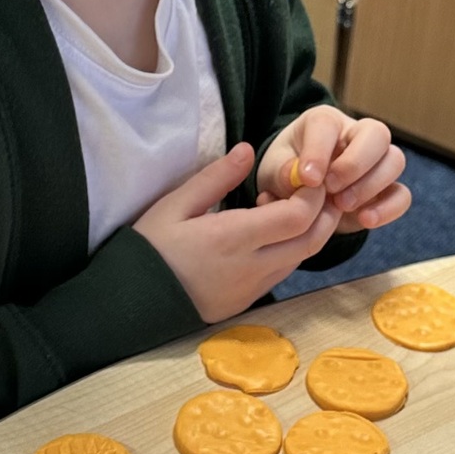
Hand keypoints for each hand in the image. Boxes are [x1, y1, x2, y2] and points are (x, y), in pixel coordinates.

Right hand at [134, 141, 346, 320]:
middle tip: (312, 188)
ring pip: (301, 258)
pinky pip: (282, 272)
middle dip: (323, 212)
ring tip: (285, 206)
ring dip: (307, 231)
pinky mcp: (249, 301)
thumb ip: (215, 177)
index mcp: (234, 238)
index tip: (302, 176)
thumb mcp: (174, 205)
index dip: (311, 194)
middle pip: (312, 241)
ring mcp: (253, 289)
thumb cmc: (149, 248)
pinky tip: (269, 233)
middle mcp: (252, 267)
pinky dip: (290, 249)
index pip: (298, 217)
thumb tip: (248, 151)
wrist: (131, 302)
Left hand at [258, 107, 410, 234]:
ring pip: (395, 161)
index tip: (308, 179)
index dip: (319, 151)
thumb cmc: (285, 174)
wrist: (296, 199)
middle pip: (376, 134)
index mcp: (324, 122)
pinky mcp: (386, 191)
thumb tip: (300, 177)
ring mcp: (376, 162)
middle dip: (355, 164)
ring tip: (341, 206)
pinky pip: (402, 195)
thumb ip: (282, 172)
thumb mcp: (274, 171)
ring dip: (370, 186)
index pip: (328, 125)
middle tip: (331, 189)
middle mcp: (356, 135)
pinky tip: (365, 220)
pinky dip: (388, 209)